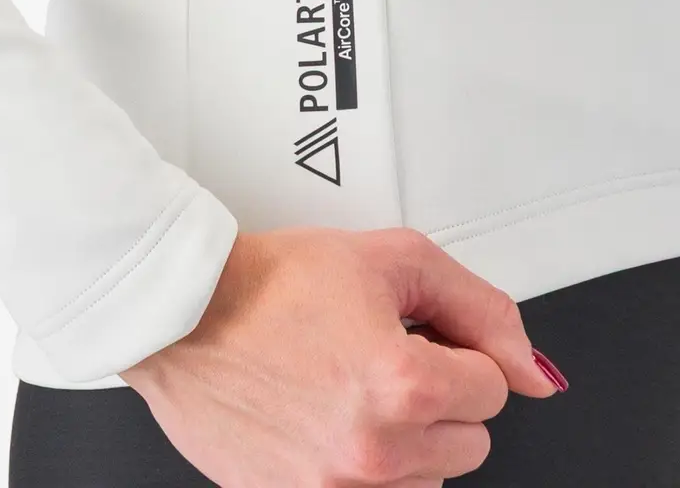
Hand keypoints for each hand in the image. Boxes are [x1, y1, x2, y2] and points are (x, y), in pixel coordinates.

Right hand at [121, 228, 558, 486]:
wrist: (188, 310)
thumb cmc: (274, 282)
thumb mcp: (394, 259)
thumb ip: (480, 308)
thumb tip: (535, 372)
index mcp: (403, 385)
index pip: (492, 388)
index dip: (455, 348)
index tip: (417, 333)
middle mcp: (373, 451)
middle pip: (468, 440)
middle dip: (438, 395)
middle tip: (380, 353)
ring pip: (426, 476)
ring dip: (405, 435)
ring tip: (350, 383)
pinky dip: (366, 463)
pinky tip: (329, 416)